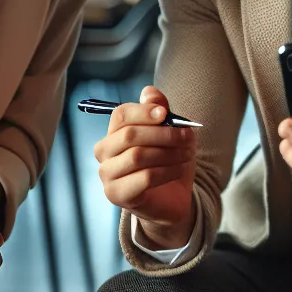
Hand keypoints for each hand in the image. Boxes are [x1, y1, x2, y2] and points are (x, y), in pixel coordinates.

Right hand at [94, 85, 197, 249]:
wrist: (172, 200)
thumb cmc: (167, 162)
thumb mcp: (169, 132)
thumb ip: (159, 110)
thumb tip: (149, 92)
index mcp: (113, 133)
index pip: (120, 115)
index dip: (143, 112)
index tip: (165, 114)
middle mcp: (104, 153)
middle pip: (129, 135)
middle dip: (162, 134)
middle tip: (186, 136)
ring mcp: (108, 175)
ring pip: (137, 156)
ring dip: (168, 152)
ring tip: (187, 154)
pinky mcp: (118, 195)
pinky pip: (144, 177)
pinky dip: (167, 170)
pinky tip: (180, 169)